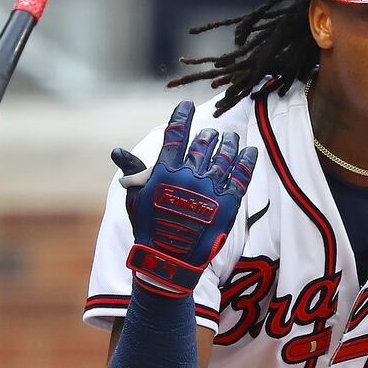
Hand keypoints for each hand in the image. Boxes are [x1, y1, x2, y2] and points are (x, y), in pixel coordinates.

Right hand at [111, 100, 256, 295]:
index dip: (182, 116)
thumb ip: (134, 172)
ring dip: (229, 143)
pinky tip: (250, 151)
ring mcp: (211, 188)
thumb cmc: (148, 229)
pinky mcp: (229, 203)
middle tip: (210, 134)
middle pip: (204, 143)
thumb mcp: (136, 199)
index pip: (176, 133)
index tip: (187, 105)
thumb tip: (117, 151)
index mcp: (166, 171)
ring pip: (225, 155)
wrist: (169, 261)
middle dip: (207, 135)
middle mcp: (190, 175)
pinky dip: (247, 160)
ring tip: (231, 138)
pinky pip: (242, 175)